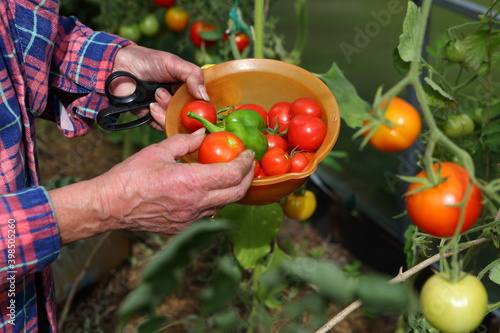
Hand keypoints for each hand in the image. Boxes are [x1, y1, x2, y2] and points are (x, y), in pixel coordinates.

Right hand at [96, 129, 254, 233]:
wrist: (110, 206)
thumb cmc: (131, 177)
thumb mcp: (159, 151)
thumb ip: (185, 142)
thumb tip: (202, 135)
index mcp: (191, 182)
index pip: (232, 174)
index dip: (246, 163)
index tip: (248, 153)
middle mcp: (196, 204)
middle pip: (237, 193)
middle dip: (247, 176)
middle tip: (247, 164)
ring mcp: (191, 219)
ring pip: (225, 205)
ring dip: (232, 190)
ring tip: (230, 175)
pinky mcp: (184, 227)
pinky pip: (209, 214)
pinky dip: (217, 201)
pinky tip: (210, 190)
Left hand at [112, 45, 208, 129]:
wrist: (119, 67)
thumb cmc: (147, 61)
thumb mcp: (174, 63)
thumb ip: (193, 76)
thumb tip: (206, 97)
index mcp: (187, 87)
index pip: (201, 101)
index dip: (204, 106)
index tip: (205, 108)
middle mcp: (178, 100)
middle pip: (190, 115)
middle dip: (184, 110)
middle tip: (174, 99)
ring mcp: (166, 110)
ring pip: (176, 122)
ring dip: (168, 111)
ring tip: (157, 95)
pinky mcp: (152, 118)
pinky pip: (161, 126)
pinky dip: (158, 118)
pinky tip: (151, 105)